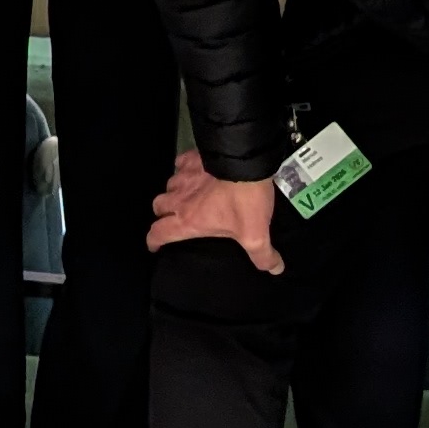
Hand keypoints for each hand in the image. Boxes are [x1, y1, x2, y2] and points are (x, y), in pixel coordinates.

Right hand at [146, 149, 279, 272]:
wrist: (245, 161)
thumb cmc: (244, 201)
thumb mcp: (256, 234)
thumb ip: (262, 255)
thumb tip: (274, 269)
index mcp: (189, 221)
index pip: (159, 233)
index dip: (153, 241)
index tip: (155, 246)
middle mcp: (180, 199)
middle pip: (158, 207)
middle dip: (162, 213)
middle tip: (175, 217)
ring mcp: (184, 176)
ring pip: (168, 186)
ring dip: (174, 192)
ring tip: (187, 194)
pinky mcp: (192, 158)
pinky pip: (180, 164)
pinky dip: (183, 169)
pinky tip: (194, 171)